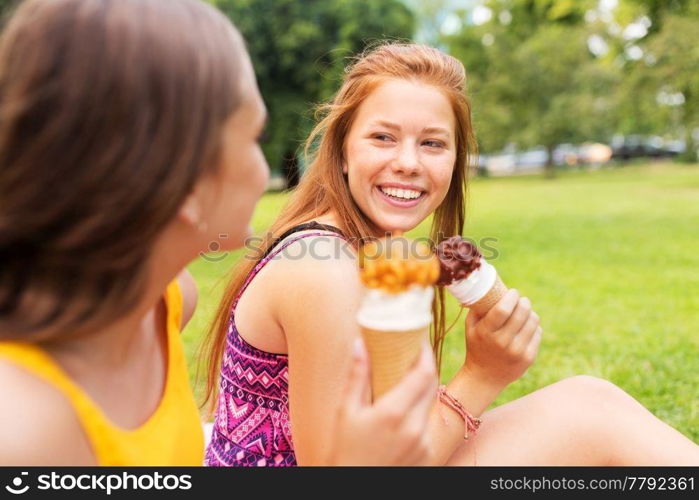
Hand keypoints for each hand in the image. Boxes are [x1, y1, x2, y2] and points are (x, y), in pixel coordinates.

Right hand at [327, 339, 437, 465]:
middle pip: (432, 385)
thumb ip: (357, 376)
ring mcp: (423, 443)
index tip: (417, 340)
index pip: (424, 373)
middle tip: (411, 354)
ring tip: (404, 382)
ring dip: (421, 390)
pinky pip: (427, 424)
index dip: (425, 353)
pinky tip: (402, 412)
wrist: (354, 489)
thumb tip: (360, 343)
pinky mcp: (427, 455)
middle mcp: (415, 428)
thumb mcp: (346, 411)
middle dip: (424, 367)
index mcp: (394, 413)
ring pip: (430, 404)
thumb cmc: (344, 449)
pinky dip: (418, 412)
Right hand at [464, 289, 541, 387]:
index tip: (513, 292)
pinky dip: (533, 326)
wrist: (484, 377)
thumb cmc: (477, 346)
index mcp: (486, 333)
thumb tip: (489, 287)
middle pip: (522, 312)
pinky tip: (526, 327)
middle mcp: (502, 342)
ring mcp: (517, 351)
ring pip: (533, 320)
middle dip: (524, 301)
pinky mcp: (529, 358)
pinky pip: (537, 332)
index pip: (503, 309)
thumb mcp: (470, 327)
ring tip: (524, 313)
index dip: (512, 297)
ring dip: (530, 312)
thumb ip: (478, 307)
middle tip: (521, 300)